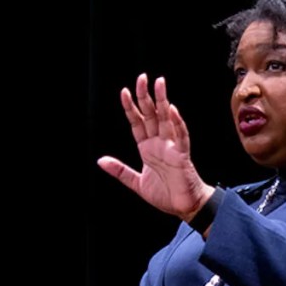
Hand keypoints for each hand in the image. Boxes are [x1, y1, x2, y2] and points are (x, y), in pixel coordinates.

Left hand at [98, 73, 214, 220]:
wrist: (184, 207)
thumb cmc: (165, 194)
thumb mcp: (136, 183)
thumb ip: (120, 170)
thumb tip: (100, 160)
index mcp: (148, 148)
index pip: (138, 122)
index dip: (131, 108)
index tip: (124, 92)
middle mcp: (160, 144)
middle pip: (152, 115)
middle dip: (146, 97)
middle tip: (142, 78)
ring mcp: (172, 147)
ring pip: (167, 120)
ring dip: (163, 102)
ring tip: (159, 84)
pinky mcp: (182, 156)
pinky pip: (181, 137)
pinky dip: (177, 124)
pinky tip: (172, 110)